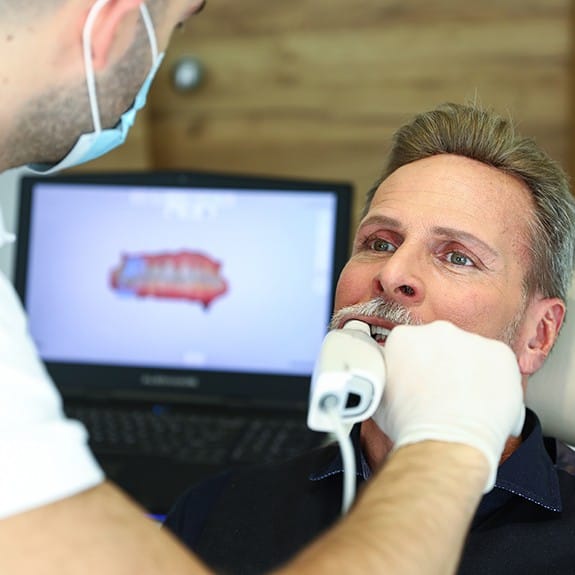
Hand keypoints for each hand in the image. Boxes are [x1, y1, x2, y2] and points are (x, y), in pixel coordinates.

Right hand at [373, 320, 524, 491]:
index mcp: (404, 338)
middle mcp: (438, 332)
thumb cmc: (411, 426)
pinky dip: (495, 380)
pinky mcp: (500, 354)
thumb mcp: (379, 396)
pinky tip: (484, 401)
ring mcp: (471, 341)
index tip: (421, 379)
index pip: (411, 344)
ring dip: (469, 371)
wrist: (445, 444)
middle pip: (442, 345)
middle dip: (444, 364)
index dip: (416, 365)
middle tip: (442, 392)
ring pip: (472, 353)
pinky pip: (499, 364)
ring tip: (464, 402)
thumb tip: (390, 377)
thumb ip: (388, 375)